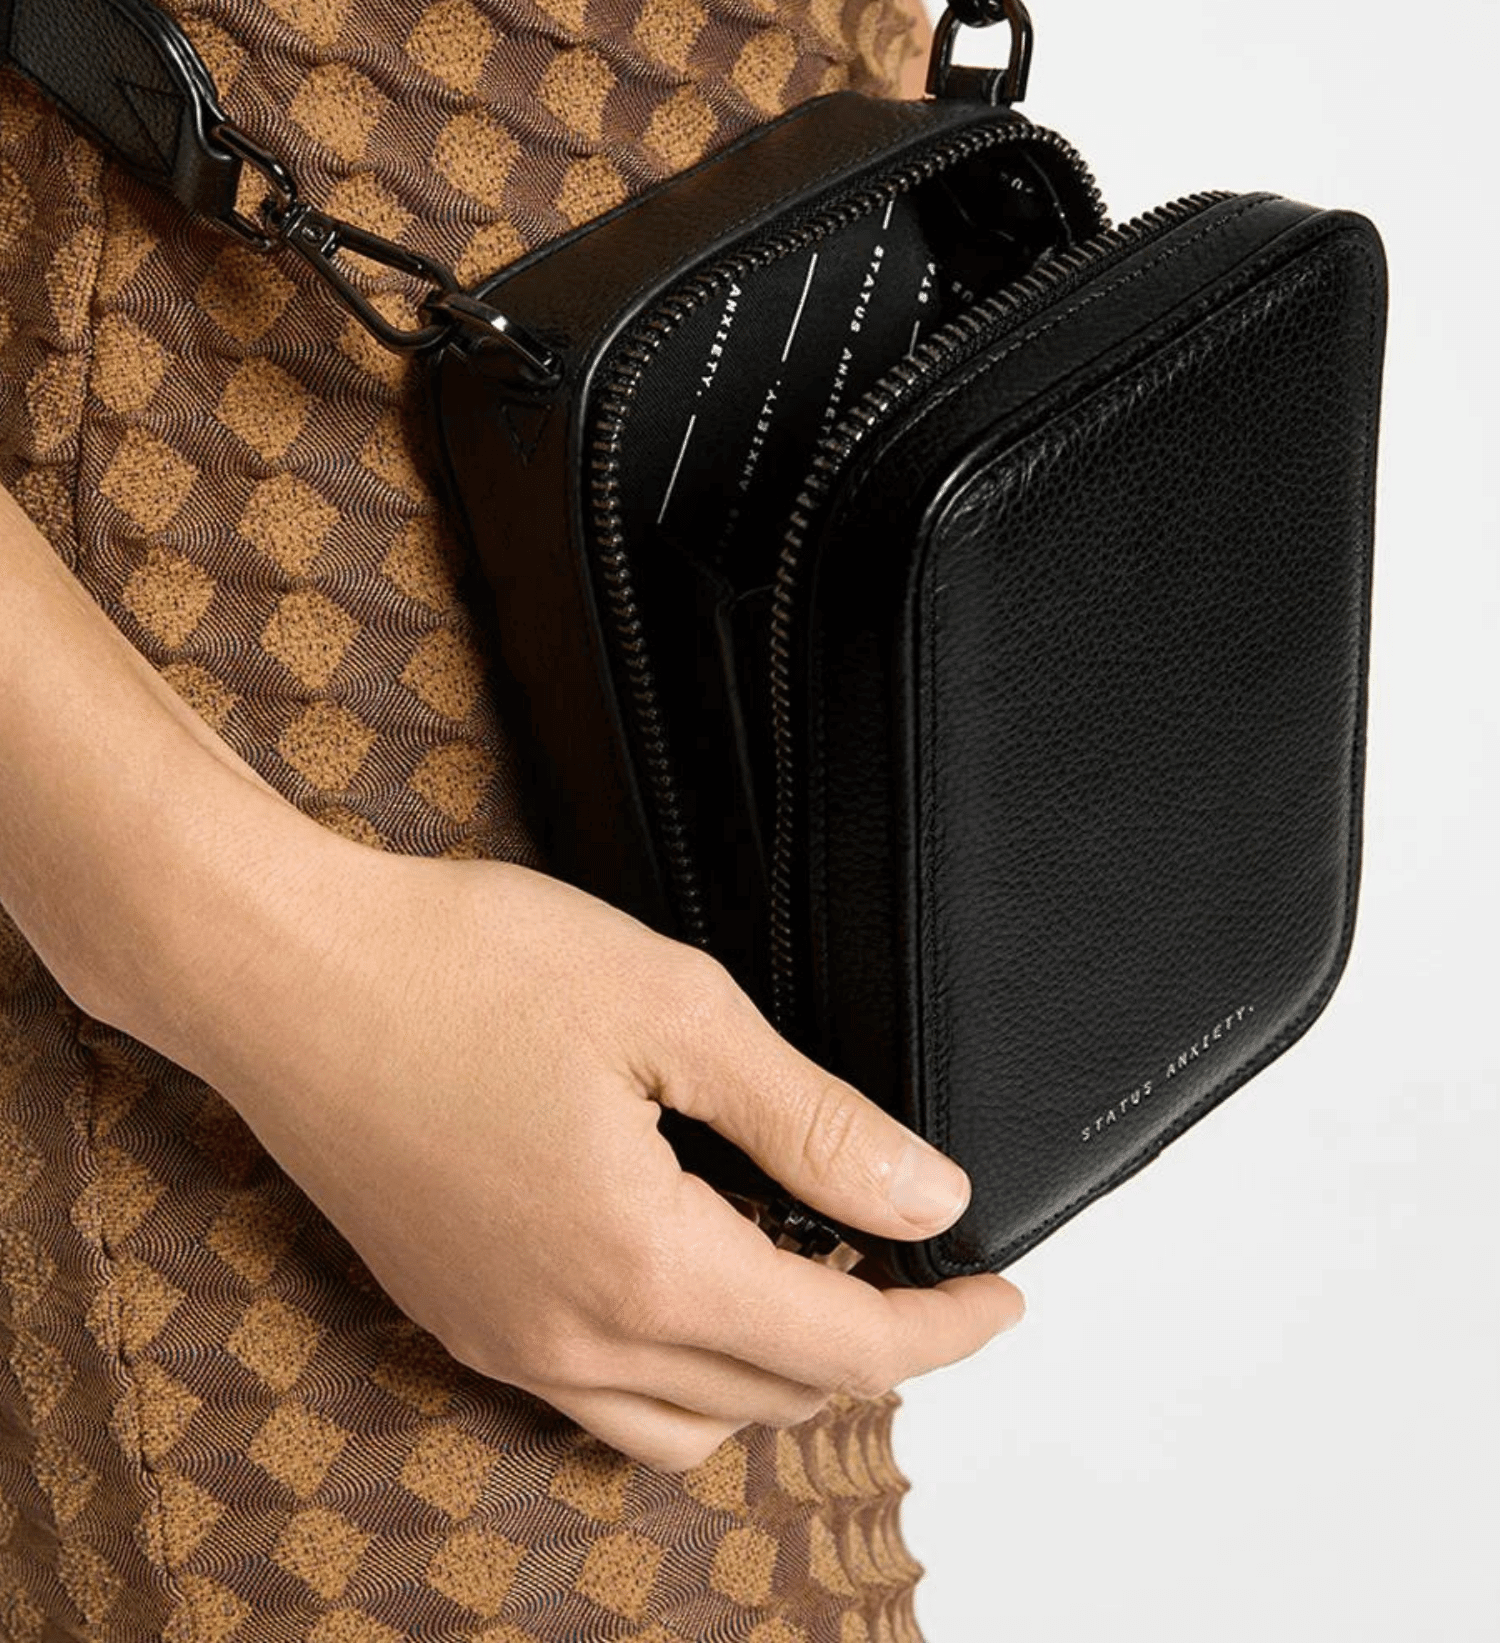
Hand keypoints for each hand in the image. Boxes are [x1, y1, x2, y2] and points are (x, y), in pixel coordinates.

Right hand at [181, 835, 1024, 1473]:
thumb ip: (810, 1120)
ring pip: (683, 1421)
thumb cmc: (460, 968)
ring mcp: (502, 1339)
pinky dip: (678, 1365)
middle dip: (869, 1345)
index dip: (943, 1328)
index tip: (1002, 1296)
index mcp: (641, 1266)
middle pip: (771, 1396)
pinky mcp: (457, 1315)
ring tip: (808, 1267)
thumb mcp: (673, 1011)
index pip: (842, 1345)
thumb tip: (925, 1195)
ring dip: (771, 1370)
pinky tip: (689, 1268)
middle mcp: (567, 1337)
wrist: (282, 972)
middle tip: (917, 1266)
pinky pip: (597, 1397)